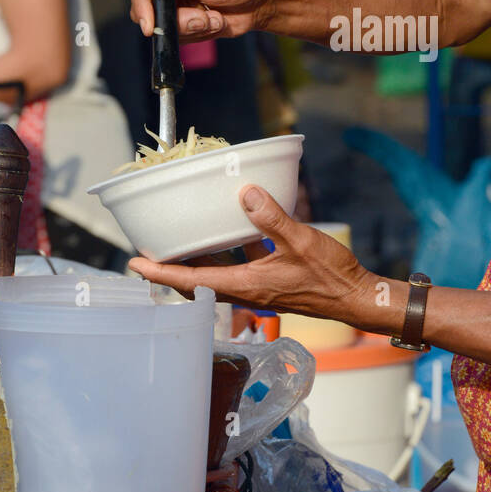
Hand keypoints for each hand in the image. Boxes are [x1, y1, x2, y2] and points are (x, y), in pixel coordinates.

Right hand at [127, 0, 267, 41]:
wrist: (260, 1)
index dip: (142, 4)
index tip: (150, 25)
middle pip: (146, 9)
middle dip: (177, 21)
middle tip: (203, 19)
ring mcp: (171, 1)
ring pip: (162, 27)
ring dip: (193, 28)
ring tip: (216, 18)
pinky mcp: (179, 20)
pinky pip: (177, 37)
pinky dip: (198, 34)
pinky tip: (215, 22)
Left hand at [128, 185, 388, 330]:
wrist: (355, 297)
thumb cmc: (331, 276)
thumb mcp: (301, 242)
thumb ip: (273, 218)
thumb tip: (247, 194)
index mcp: (247, 286)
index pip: (192, 282)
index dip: (160, 273)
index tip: (134, 263)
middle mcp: (247, 290)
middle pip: (197, 281)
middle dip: (171, 268)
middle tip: (149, 251)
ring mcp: (258, 287)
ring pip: (217, 273)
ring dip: (197, 260)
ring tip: (181, 239)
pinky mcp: (271, 281)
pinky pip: (239, 265)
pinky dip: (227, 251)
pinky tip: (232, 230)